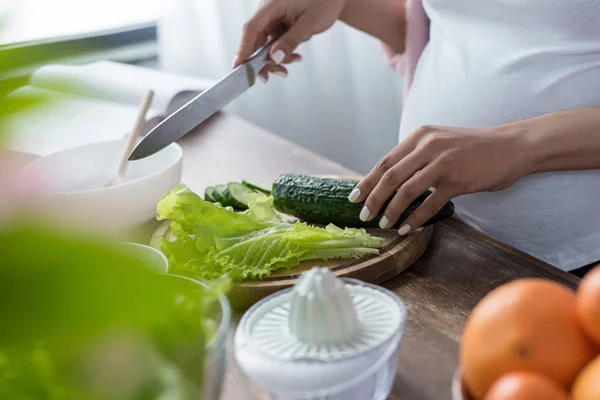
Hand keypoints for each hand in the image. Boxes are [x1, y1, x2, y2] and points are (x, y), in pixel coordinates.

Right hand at [233, 0, 346, 81]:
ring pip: (266, 44)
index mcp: (272, 5)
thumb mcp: (311, 22)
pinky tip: (295, 56)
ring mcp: (274, 17)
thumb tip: (275, 58)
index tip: (239, 67)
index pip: (251, 29)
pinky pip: (275, 42)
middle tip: (267, 78)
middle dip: (261, 60)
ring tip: (289, 65)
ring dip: (274, 58)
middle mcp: (269, 11)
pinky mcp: (280, 23)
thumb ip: (291, 40)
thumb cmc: (326, 0)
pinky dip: (282, 52)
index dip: (243, 49)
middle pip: (255, 39)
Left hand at [348, 125, 528, 234]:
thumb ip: (417, 156)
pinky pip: (430, 203)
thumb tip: (390, 180)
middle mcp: (428, 146)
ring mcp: (443, 162)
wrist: (512, 146)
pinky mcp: (458, 179)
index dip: (367, 181)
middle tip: (364, 216)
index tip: (354, 197)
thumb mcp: (440, 143)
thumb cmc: (474, 148)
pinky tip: (408, 228)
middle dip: (373, 199)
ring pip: (406, 191)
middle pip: (390, 176)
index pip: (385, 162)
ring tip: (384, 224)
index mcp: (420, 136)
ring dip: (392, 211)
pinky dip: (416, 218)